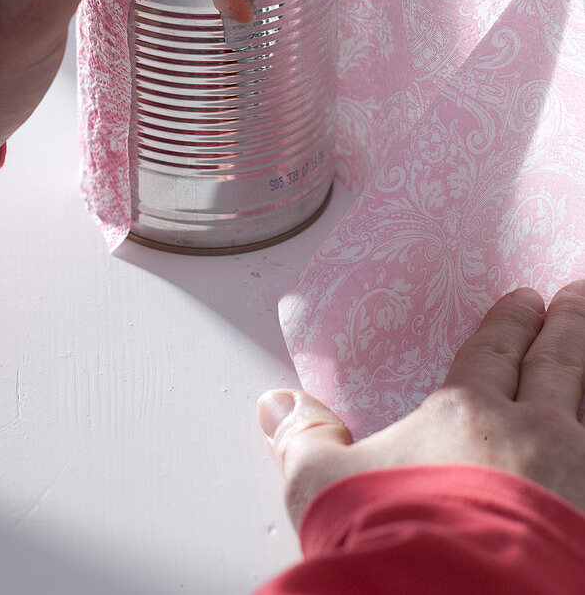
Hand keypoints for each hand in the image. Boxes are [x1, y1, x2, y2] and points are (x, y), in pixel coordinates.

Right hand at [258, 281, 584, 524]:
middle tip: (575, 293)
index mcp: (467, 415)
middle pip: (556, 366)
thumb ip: (303, 439)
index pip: (493, 353)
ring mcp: (576, 482)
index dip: (509, 324)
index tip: (526, 299)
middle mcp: (533, 438)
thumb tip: (277, 404)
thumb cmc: (392, 540)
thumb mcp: (322, 486)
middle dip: (565, 328)